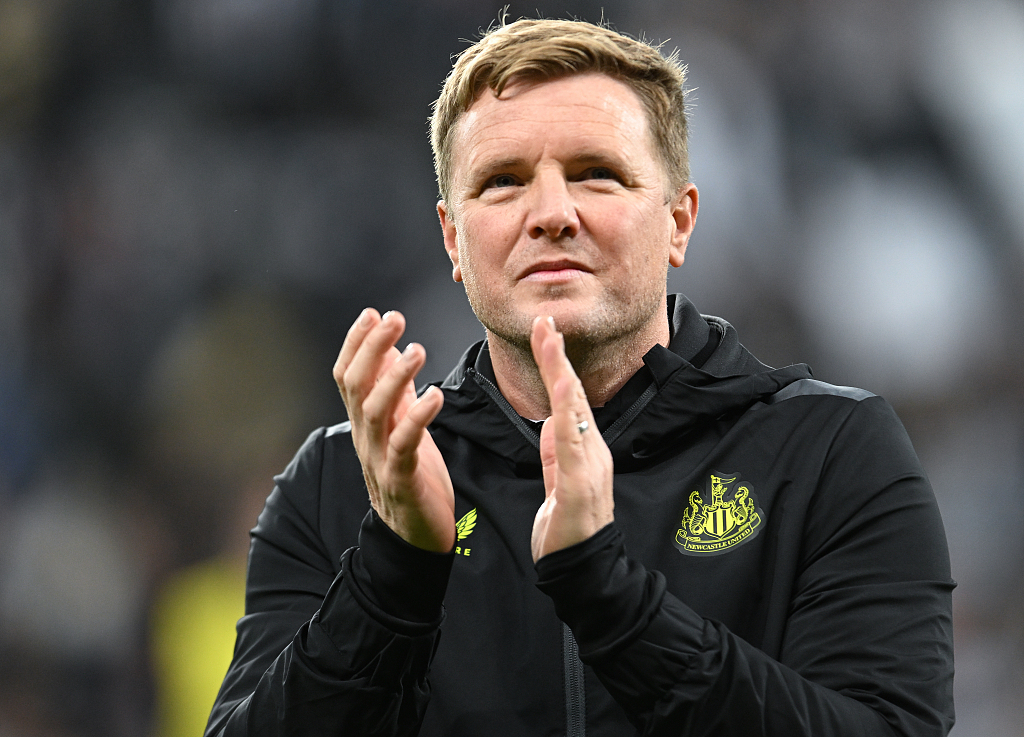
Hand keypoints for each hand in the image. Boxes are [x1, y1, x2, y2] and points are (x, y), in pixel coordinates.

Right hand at [333, 309, 454, 552]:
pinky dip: (417, 419)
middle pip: (356, 387)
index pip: (347, 377)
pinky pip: (404, 446)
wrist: (417, 537)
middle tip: (393, 317)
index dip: (355, 344)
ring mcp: (380, 460)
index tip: (372, 312)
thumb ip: (394, 392)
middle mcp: (365, 438)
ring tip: (417, 350)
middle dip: (372, 348)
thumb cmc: (413, 476)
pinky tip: (434, 396)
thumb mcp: (401, 427)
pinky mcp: (402, 481)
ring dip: (394, 378)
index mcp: (364, 424)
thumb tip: (392, 349)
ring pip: (376, 412)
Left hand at [529, 316, 614, 561]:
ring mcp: (589, 464)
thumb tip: (551, 423)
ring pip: (573, 409)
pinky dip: (567, 411)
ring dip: (560, 370)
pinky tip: (562, 386)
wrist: (582, 569)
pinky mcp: (582, 482)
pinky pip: (573, 441)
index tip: (543, 332)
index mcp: (582, 448)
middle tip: (544, 319)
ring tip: (549, 338)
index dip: (555, 363)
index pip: (567, 397)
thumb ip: (555, 453)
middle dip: (556, 354)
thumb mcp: (557, 482)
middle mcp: (590, 449)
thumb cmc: (568, 529)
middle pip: (572, 393)